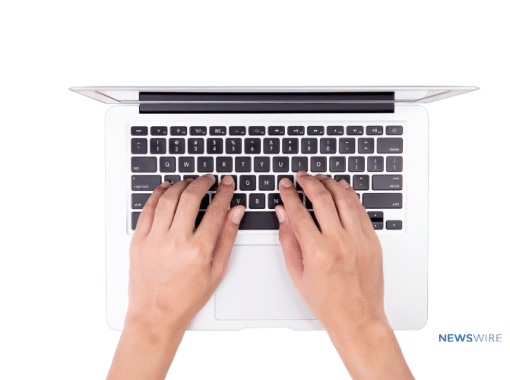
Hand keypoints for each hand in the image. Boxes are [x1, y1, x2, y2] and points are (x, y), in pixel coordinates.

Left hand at [127, 174, 244, 329]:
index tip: (227, 183)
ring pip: (168, 198)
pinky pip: (148, 209)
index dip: (224, 192)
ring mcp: (154, 240)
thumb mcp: (217, 270)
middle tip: (209, 179)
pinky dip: (158, 194)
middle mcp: (176, 242)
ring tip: (190, 182)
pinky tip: (166, 188)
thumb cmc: (187, 297)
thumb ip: (227, 237)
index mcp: (199, 251)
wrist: (156, 315)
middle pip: (190, 197)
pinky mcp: (139, 241)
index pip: (215, 210)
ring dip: (181, 185)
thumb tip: (235, 212)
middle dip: (203, 182)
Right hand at [276, 171, 413, 379]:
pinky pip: (361, 210)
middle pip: (322, 199)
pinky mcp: (373, 241)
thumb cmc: (326, 301)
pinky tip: (342, 188)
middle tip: (301, 176)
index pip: (298, 212)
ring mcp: (359, 241)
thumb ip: (288, 239)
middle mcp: (339, 243)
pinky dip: (350, 195)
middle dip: (308, 182)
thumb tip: (283, 213)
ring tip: (320, 178)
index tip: (285, 186)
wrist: (357, 317)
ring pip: (344, 199)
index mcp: (317, 252)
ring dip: (330, 183)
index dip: (289, 194)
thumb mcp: (297, 273)